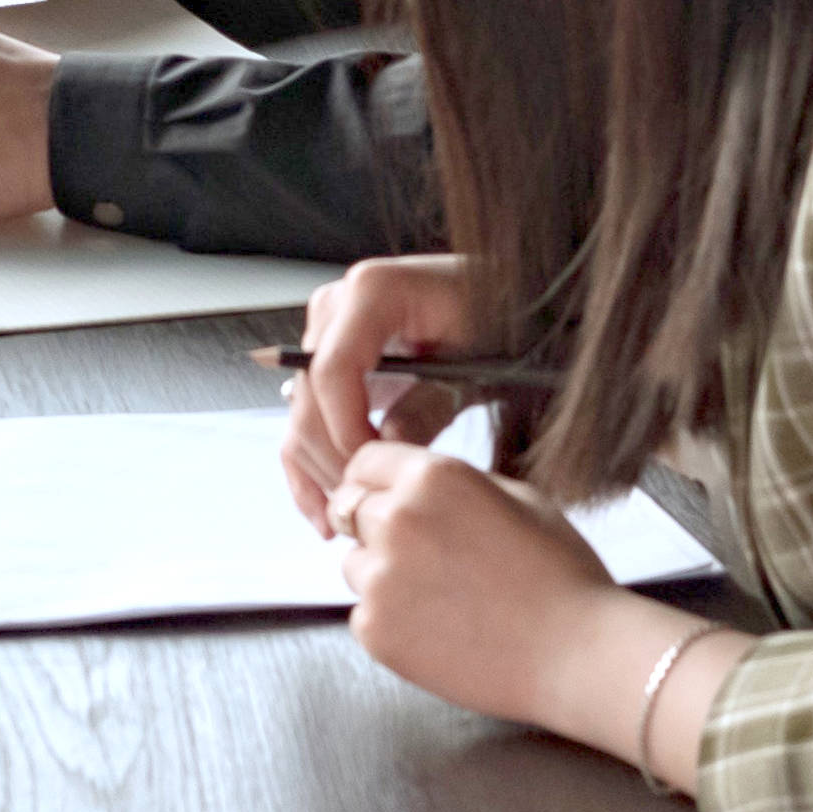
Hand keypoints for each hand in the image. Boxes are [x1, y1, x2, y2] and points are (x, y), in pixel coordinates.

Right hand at [280, 256, 480, 525]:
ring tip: (352, 518)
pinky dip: (310, 463)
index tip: (371, 475)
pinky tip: (323, 512)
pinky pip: (306, 417)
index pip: (331, 371)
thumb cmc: (501, 324)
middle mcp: (335, 307)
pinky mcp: (329, 363)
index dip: (345, 430)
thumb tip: (381, 451)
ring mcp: (326, 334)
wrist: (510, 305)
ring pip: (302, 415)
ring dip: (320, 470)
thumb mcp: (474, 366)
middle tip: (366, 508)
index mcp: (371, 292)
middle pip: (309, 398)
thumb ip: (428, 405)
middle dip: (333, 458)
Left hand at [328, 439, 619, 726]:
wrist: (578, 657)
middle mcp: (396, 520)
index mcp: (432, 478)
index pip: (363, 462)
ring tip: (446, 598)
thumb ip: (453, 484)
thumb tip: (411, 483)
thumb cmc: (562, 576)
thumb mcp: (520, 499)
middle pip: (351, 510)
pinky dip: (392, 621)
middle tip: (428, 556)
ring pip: (354, 564)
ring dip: (382, 575)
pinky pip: (364, 614)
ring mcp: (380, 578)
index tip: (392, 501)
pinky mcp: (375, 630)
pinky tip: (443, 629)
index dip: (377, 482)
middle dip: (376, 526)